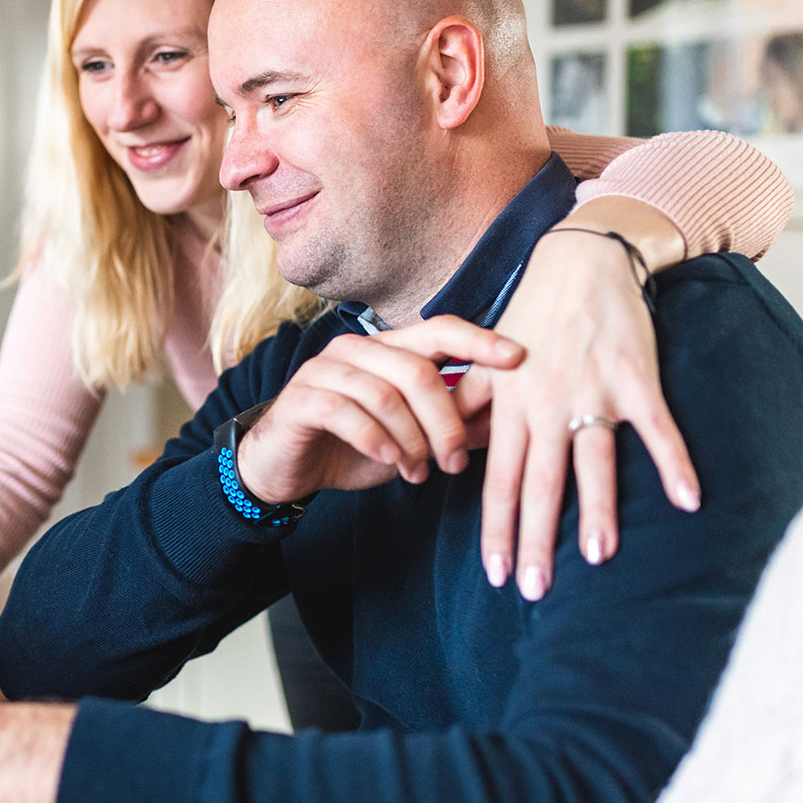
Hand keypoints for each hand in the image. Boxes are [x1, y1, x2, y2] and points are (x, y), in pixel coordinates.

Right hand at [235, 315, 524, 504]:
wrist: (284, 469)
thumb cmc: (352, 448)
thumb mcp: (412, 441)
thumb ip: (454, 427)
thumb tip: (508, 422)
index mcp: (387, 349)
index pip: (438, 329)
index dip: (478, 340)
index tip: (518, 357)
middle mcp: (355, 350)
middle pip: (417, 370)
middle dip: (444, 421)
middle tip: (454, 463)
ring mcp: (324, 370)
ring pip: (384, 394)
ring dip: (410, 440)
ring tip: (419, 473)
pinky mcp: (301, 399)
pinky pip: (347, 412)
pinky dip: (376, 440)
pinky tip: (390, 462)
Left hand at [454, 213, 700, 601]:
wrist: (580, 262)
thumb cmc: (531, 316)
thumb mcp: (486, 361)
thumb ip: (467, 408)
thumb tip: (443, 454)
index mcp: (509, 406)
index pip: (499, 480)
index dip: (498, 528)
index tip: (496, 571)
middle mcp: (545, 405)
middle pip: (541, 483)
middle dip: (536, 539)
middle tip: (535, 588)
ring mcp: (592, 394)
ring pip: (593, 463)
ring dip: (598, 511)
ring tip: (597, 557)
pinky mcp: (635, 380)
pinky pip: (657, 428)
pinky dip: (675, 463)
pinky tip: (688, 501)